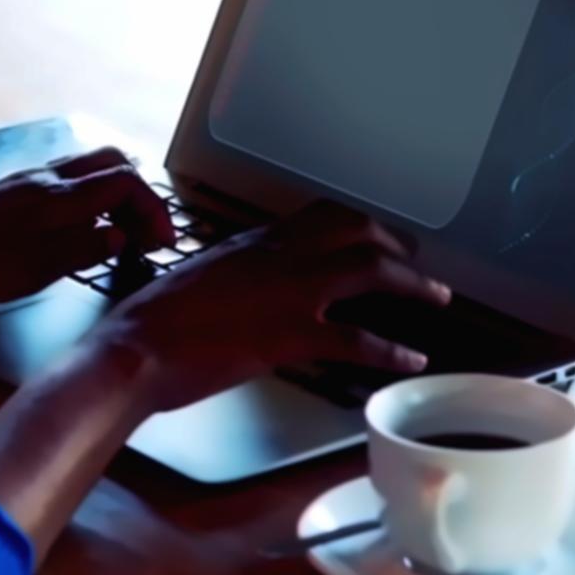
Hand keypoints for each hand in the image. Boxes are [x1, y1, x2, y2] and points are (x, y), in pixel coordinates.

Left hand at [0, 147, 172, 302]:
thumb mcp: (35, 270)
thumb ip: (82, 250)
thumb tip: (120, 236)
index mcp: (59, 196)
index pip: (126, 180)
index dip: (152, 208)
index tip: (160, 242)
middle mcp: (46, 178)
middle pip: (110, 162)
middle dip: (137, 193)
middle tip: (143, 233)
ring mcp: (25, 181)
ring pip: (85, 170)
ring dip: (110, 195)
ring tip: (116, 234)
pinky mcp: (7, 191)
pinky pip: (62, 182)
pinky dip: (84, 199)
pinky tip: (75, 230)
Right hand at [91, 200, 451, 410]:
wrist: (136, 349)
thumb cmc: (151, 322)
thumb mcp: (196, 279)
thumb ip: (232, 274)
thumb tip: (248, 283)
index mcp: (252, 243)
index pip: (320, 215)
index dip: (359, 223)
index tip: (376, 235)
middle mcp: (277, 257)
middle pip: (356, 232)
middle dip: (396, 245)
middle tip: (417, 262)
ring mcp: (288, 293)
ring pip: (370, 272)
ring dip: (412, 284)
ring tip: (438, 296)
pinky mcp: (290, 336)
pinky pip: (357, 338)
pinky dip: (391, 350)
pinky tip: (411, 359)